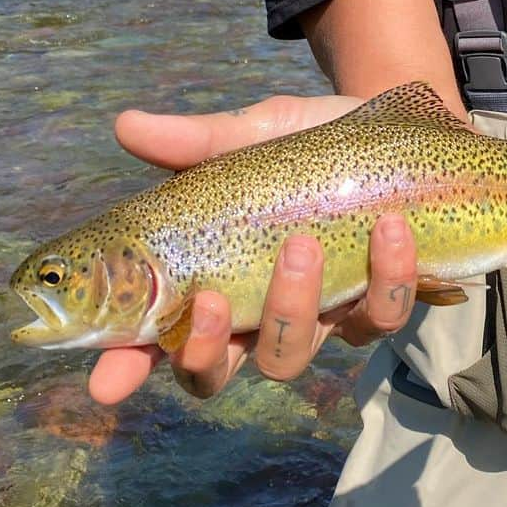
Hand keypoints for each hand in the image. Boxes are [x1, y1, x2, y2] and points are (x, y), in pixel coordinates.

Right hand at [86, 94, 418, 404]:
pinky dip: (386, 276)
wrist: (397, 130)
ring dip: (294, 306)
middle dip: (211, 350)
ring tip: (303, 246)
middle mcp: (261, 311)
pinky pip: (381, 315)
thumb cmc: (311, 141)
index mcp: (216, 278)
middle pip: (220, 372)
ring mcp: (321, 316)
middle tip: (215, 299)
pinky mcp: (380, 303)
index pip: (159, 340)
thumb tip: (127, 125)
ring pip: (294, 352)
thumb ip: (198, 142)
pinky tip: (391, 228)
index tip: (108, 382)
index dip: (128, 368)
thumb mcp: (254, 133)